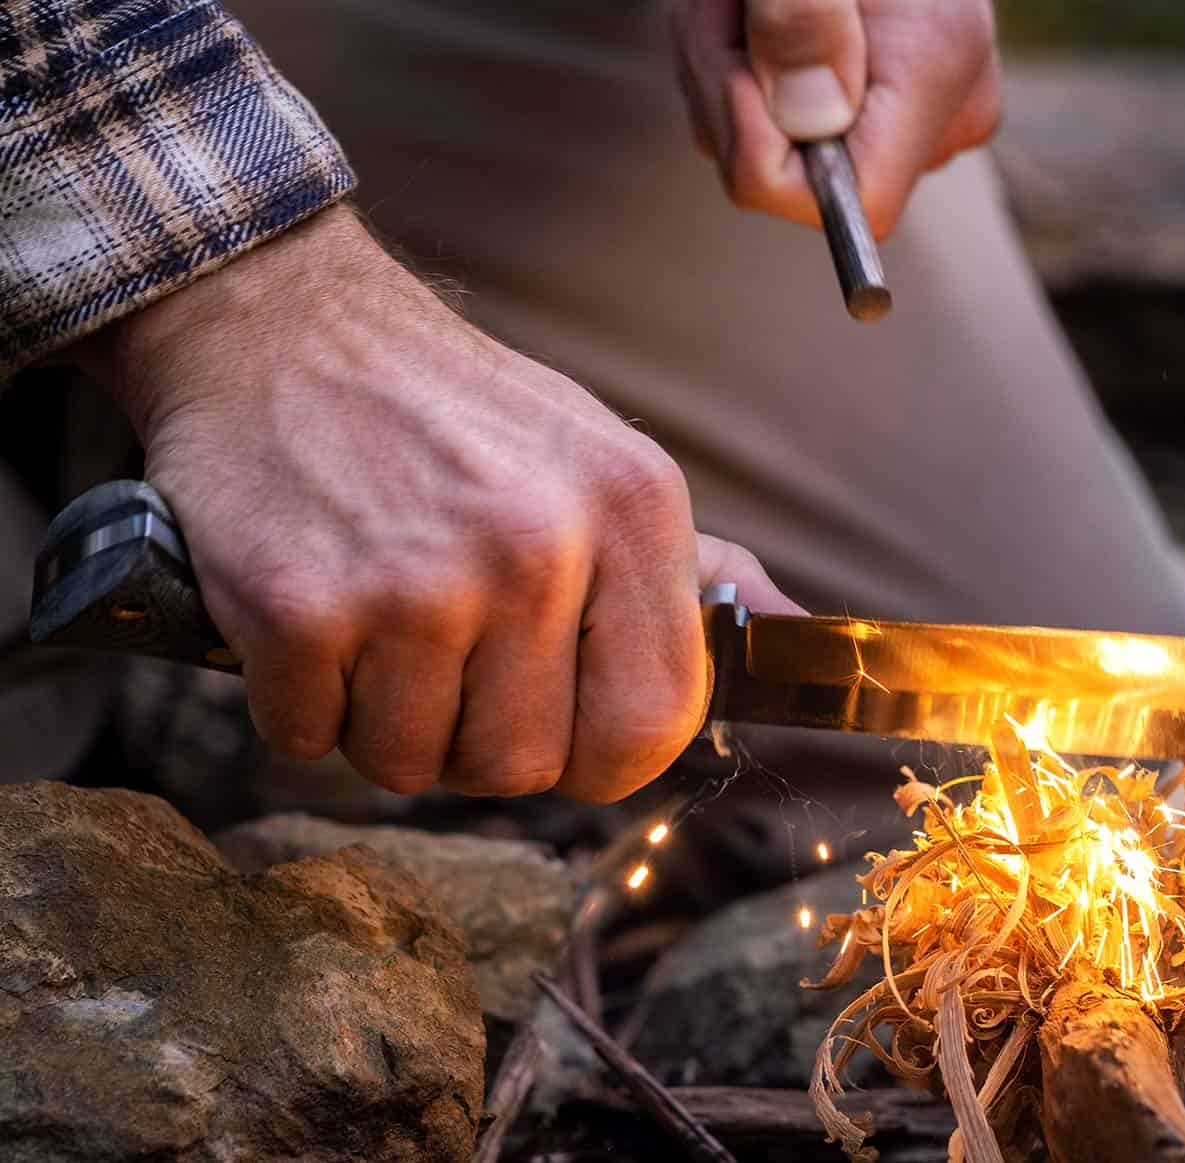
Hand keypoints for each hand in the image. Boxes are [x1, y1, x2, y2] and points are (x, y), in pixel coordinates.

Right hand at [79, 206, 800, 801]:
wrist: (282, 324)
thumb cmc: (455, 411)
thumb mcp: (605, 463)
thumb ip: (698, 569)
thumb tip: (800, 636)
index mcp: (630, 511)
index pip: (655, 721)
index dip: (605, 757)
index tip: (567, 732)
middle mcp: (537, 546)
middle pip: (525, 766)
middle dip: (477, 741)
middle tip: (447, 664)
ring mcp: (417, 580)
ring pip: (410, 763)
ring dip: (385, 723)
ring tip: (380, 627)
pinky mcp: (300, 605)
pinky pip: (309, 736)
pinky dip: (302, 703)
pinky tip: (315, 617)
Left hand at [674, 0, 1000, 237]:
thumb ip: (801, 15)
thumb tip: (805, 121)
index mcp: (938, 69)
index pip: (857, 205)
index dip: (768, 158)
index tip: (729, 68)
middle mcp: (943, 111)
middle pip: (798, 177)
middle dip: (731, 91)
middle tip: (731, 2)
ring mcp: (918, 116)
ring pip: (774, 149)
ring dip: (724, 70)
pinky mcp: (886, 110)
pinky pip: (780, 127)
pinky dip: (739, 68)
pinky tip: (753, 11)